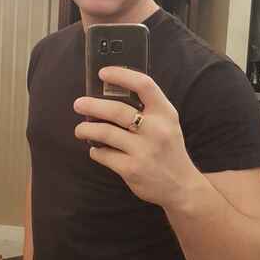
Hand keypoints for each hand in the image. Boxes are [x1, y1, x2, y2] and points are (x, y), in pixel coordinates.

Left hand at [73, 66, 200, 209]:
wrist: (181, 186)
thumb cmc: (168, 149)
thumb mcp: (166, 124)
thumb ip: (147, 109)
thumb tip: (109, 93)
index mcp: (165, 113)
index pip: (144, 85)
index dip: (121, 75)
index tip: (102, 73)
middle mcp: (156, 130)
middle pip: (117, 111)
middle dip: (92, 106)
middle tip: (78, 104)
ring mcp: (144, 151)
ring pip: (105, 133)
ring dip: (86, 129)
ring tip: (80, 130)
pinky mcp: (132, 169)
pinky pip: (104, 155)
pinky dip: (95, 151)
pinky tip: (95, 150)